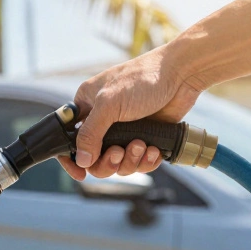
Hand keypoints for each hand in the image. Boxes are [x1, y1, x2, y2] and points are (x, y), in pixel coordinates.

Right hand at [59, 46, 203, 180]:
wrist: (181, 75)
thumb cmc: (143, 79)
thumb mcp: (109, 104)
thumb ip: (90, 133)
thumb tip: (81, 159)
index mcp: (87, 108)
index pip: (69, 140)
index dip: (72, 159)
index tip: (80, 173)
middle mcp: (103, 121)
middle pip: (94, 159)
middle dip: (108, 162)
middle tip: (119, 152)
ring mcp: (124, 131)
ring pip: (118, 164)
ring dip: (130, 160)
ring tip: (142, 145)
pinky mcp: (144, 138)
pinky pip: (139, 162)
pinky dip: (146, 161)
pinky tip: (154, 150)